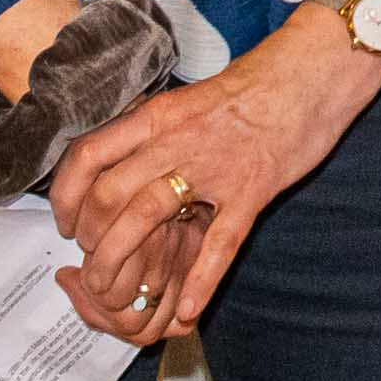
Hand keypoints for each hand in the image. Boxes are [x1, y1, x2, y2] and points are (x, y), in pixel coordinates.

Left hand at [50, 23, 380, 339]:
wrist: (314, 70)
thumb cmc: (256, 86)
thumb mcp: (189, 101)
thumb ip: (155, 133)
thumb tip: (121, 164)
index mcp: (157, 115)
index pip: (88, 155)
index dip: (67, 196)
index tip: (67, 224)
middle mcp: (176, 139)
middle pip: (110, 195)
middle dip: (93, 241)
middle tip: (95, 265)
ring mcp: (214, 165)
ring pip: (148, 216)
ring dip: (127, 262)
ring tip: (124, 294)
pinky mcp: (252, 189)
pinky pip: (219, 242)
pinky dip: (201, 281)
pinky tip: (190, 310)